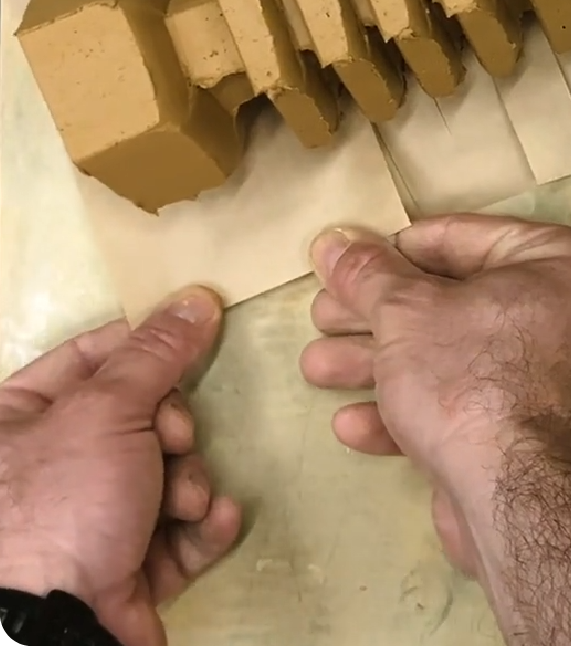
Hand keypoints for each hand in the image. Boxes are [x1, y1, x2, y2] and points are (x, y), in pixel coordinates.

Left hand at [0, 289, 241, 645]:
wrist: (55, 632)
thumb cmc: (63, 505)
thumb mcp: (106, 410)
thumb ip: (155, 353)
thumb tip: (198, 296)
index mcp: (20, 420)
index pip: (96, 355)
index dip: (148, 350)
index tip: (191, 348)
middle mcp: (51, 467)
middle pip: (143, 414)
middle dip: (176, 432)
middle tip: (176, 443)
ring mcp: (90, 520)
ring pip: (168, 472)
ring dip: (191, 482)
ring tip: (185, 504)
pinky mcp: (127, 566)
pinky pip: (179, 530)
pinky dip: (201, 525)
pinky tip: (213, 521)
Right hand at [300, 214, 570, 576]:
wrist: (519, 500)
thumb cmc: (471, 376)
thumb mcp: (406, 312)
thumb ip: (368, 274)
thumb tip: (333, 242)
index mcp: (560, 260)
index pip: (460, 237)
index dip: (392, 250)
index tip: (345, 263)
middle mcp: (568, 311)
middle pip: (452, 300)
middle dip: (376, 315)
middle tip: (321, 316)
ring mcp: (552, 377)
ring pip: (451, 356)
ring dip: (378, 363)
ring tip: (316, 366)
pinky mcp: (529, 434)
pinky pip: (466, 404)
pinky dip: (411, 410)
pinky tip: (352, 423)